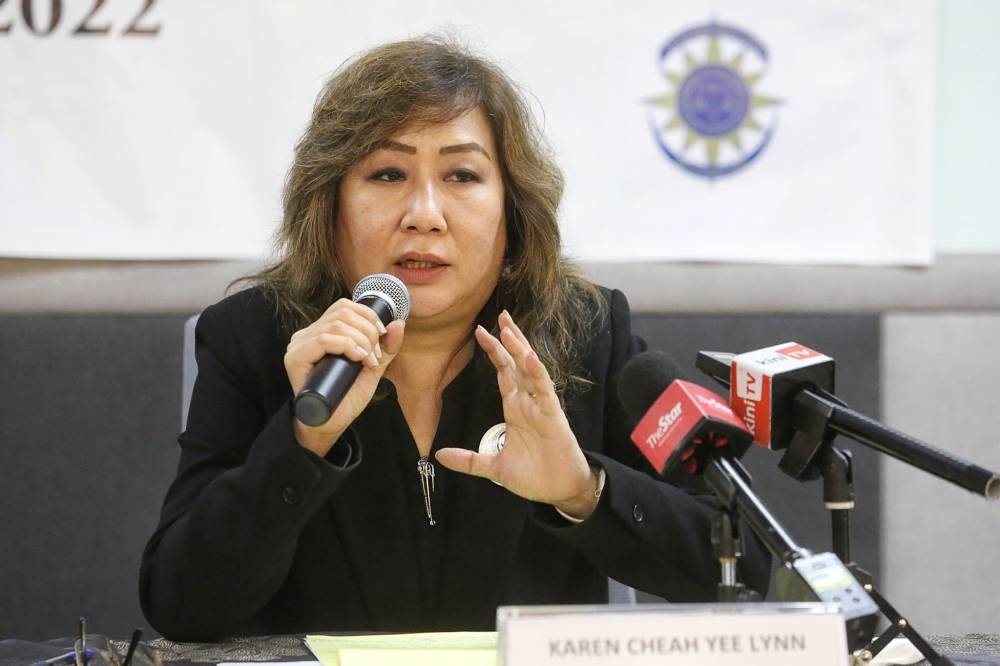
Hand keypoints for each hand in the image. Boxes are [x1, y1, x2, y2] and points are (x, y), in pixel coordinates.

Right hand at [284, 298, 404, 455]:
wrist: (332, 423)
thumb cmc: (347, 396)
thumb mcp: (372, 367)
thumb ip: (386, 347)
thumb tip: (398, 323)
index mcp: (322, 331)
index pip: (344, 306)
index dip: (367, 316)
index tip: (381, 336)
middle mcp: (308, 335)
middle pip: (343, 313)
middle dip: (368, 331)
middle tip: (374, 355)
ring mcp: (299, 345)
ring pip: (335, 325)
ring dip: (360, 340)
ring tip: (368, 361)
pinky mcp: (295, 359)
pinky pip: (322, 340)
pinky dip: (346, 345)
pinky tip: (357, 358)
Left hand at [435, 311, 599, 518]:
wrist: (559, 492)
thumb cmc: (534, 476)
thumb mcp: (493, 468)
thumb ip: (469, 460)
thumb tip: (439, 455)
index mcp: (515, 409)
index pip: (504, 373)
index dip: (494, 352)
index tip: (480, 332)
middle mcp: (528, 402)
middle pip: (517, 363)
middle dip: (509, 339)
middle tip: (501, 314)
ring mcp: (541, 406)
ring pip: (530, 370)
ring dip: (520, 348)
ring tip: (509, 327)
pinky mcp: (553, 416)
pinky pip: (544, 389)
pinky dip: (536, 372)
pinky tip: (528, 356)